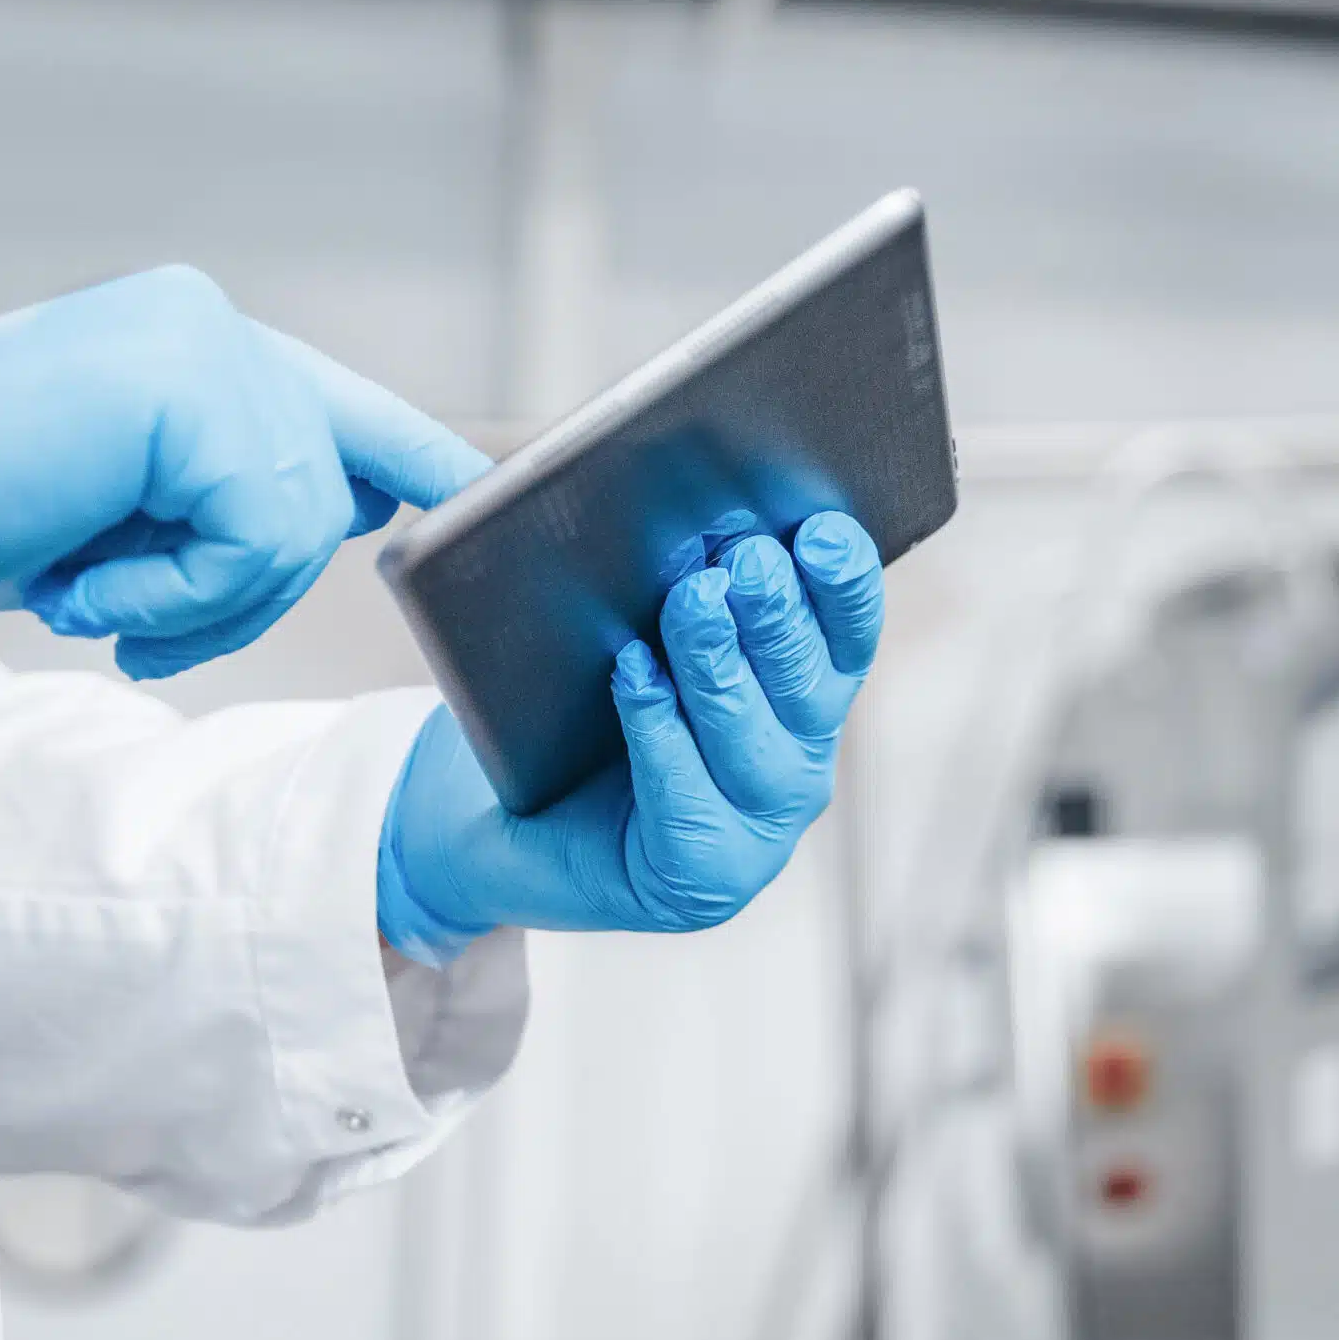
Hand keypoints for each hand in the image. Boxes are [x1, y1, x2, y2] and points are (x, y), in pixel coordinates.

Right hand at [0, 266, 488, 675]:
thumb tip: (359, 508)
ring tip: (84, 595)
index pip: (336, 405)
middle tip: (123, 620)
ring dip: (196, 601)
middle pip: (323, 491)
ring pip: (297, 522)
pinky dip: (175, 596)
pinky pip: (254, 537)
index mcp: (189, 340)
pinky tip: (81, 588)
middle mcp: (207, 323)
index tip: (469, 492)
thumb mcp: (116, 510)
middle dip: (239, 591)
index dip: (410, 456)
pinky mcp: (185, 388)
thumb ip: (224, 495)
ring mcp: (200, 343)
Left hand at [376, 512, 884, 960]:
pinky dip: (662, 733)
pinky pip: (690, 802)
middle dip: (780, 618)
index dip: (845, 585)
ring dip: (723, 667)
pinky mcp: (701, 878)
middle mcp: (794, 764)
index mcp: (797, 695)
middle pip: (811, 687)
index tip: (819, 531)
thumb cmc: (561, 709)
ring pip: (756, 745)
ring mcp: (757, 832)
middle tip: (744, 560)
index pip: (847, 636)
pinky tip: (634, 676)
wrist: (491, 818)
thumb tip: (584, 462)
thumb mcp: (611, 616)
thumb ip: (625, 551)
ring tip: (691, 603)